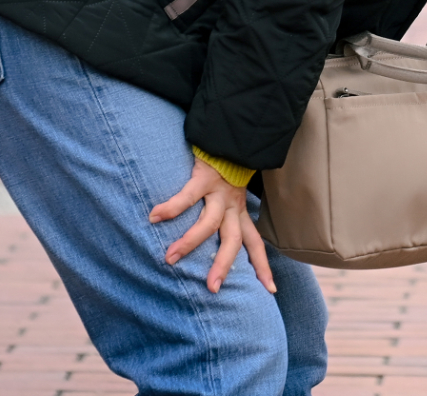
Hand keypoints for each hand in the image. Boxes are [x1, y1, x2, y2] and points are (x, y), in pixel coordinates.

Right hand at [149, 158, 276, 294]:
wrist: (230, 135)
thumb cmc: (225, 169)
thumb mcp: (231, 196)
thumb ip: (226, 216)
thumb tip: (212, 243)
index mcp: (239, 213)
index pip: (256, 244)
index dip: (262, 266)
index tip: (271, 291)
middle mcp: (233, 206)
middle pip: (233, 240)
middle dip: (224, 265)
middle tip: (213, 288)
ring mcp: (220, 192)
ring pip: (209, 222)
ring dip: (191, 242)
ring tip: (170, 258)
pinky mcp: (205, 177)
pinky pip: (187, 195)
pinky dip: (172, 206)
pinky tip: (155, 216)